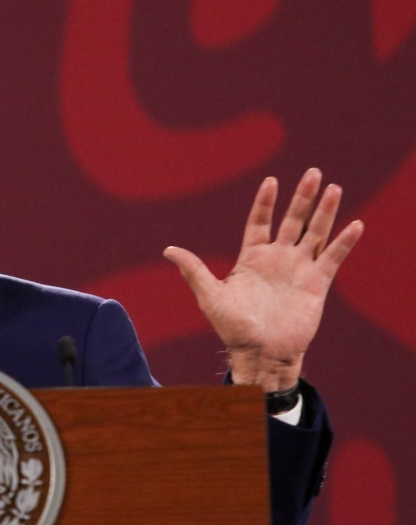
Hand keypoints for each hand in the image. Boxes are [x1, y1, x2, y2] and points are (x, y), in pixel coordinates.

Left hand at [163, 169, 363, 391]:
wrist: (261, 353)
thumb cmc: (233, 327)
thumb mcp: (210, 296)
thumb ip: (193, 270)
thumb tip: (168, 250)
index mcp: (251, 258)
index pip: (259, 221)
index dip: (265, 202)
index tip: (271, 180)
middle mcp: (277, 259)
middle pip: (292, 220)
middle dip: (302, 197)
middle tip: (313, 172)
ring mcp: (298, 269)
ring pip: (315, 232)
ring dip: (325, 211)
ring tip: (334, 187)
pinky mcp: (317, 284)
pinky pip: (333, 257)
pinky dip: (344, 241)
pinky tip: (356, 224)